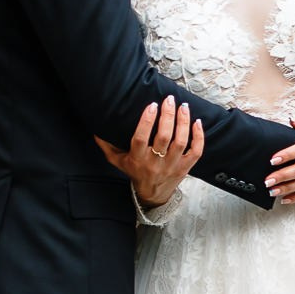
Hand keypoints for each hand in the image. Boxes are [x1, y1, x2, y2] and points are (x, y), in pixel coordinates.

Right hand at [97, 94, 203, 210]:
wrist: (152, 194)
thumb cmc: (134, 172)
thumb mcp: (117, 160)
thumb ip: (107, 145)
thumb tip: (96, 128)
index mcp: (137, 159)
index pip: (141, 139)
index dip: (146, 121)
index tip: (152, 105)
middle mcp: (155, 163)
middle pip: (163, 138)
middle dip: (168, 116)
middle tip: (169, 100)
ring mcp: (172, 165)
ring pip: (180, 142)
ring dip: (183, 123)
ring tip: (183, 107)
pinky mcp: (185, 167)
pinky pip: (196, 152)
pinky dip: (198, 137)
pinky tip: (197, 122)